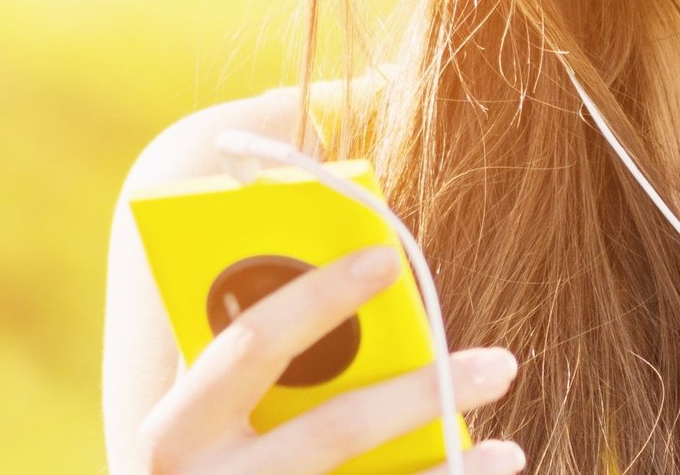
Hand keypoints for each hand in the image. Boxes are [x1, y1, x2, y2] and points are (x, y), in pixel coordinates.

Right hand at [135, 243, 525, 474]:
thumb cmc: (196, 462)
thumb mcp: (193, 413)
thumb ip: (234, 346)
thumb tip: (307, 228)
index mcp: (175, 431)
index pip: (251, 347)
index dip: (316, 297)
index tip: (385, 258)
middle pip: (332, 432)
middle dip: (417, 394)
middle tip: (499, 363)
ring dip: (449, 462)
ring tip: (503, 440)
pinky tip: (485, 464)